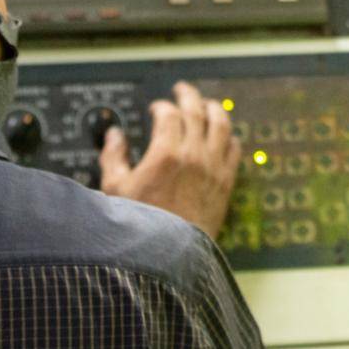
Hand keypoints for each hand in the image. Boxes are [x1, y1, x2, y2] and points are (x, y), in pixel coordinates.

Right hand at [98, 81, 239, 238]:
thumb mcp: (115, 189)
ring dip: (214, 109)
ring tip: (208, 104)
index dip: (162, 106)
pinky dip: (230, 137)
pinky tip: (225, 135)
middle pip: (197, 111)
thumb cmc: (140, 228)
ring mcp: (214, 169)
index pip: (169, 113)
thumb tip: (115, 136)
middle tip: (182, 90)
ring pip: (222, 125)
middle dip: (188, 96)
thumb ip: (114, 157)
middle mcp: (194, 156)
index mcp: (166, 154)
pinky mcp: (226, 184)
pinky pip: (235, 150)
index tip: (156, 108)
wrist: (168, 258)